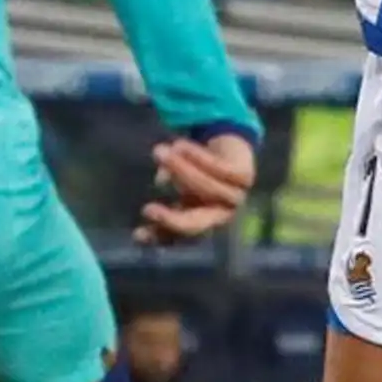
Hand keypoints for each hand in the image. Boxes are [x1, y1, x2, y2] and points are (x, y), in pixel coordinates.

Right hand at [135, 135, 255, 243]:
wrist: (231, 149)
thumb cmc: (200, 173)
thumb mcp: (178, 186)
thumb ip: (166, 192)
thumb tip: (154, 198)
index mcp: (202, 222)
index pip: (178, 236)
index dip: (158, 237)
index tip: (137, 234)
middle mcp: (220, 215)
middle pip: (196, 224)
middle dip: (172, 220)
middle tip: (146, 210)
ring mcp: (235, 197)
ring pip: (206, 189)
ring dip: (180, 170)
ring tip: (159, 152)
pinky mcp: (244, 176)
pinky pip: (219, 169)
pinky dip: (198, 157)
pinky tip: (179, 145)